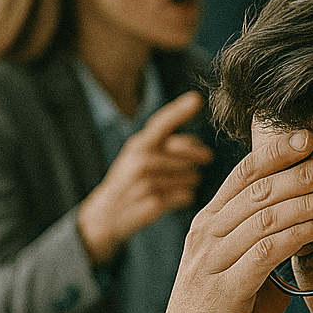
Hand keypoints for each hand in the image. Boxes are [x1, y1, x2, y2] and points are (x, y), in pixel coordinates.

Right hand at [76, 90, 214, 264]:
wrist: (105, 214)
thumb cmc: (130, 181)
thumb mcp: (141, 157)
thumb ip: (167, 147)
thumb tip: (197, 144)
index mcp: (139, 144)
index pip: (162, 123)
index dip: (180, 110)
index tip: (197, 98)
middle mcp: (141, 160)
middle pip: (186, 153)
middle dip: (198, 157)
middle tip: (206, 158)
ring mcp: (147, 181)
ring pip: (190, 175)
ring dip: (191, 179)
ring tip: (178, 182)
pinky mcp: (154, 202)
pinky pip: (186, 195)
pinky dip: (184, 196)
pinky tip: (173, 197)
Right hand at [138, 128, 312, 312]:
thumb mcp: (247, 287)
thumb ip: (270, 258)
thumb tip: (312, 238)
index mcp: (206, 229)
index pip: (243, 177)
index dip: (279, 153)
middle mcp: (203, 238)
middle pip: (260, 188)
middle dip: (305, 170)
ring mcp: (209, 264)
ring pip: (266, 215)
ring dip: (311, 198)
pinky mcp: (222, 293)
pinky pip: (266, 251)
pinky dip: (300, 233)